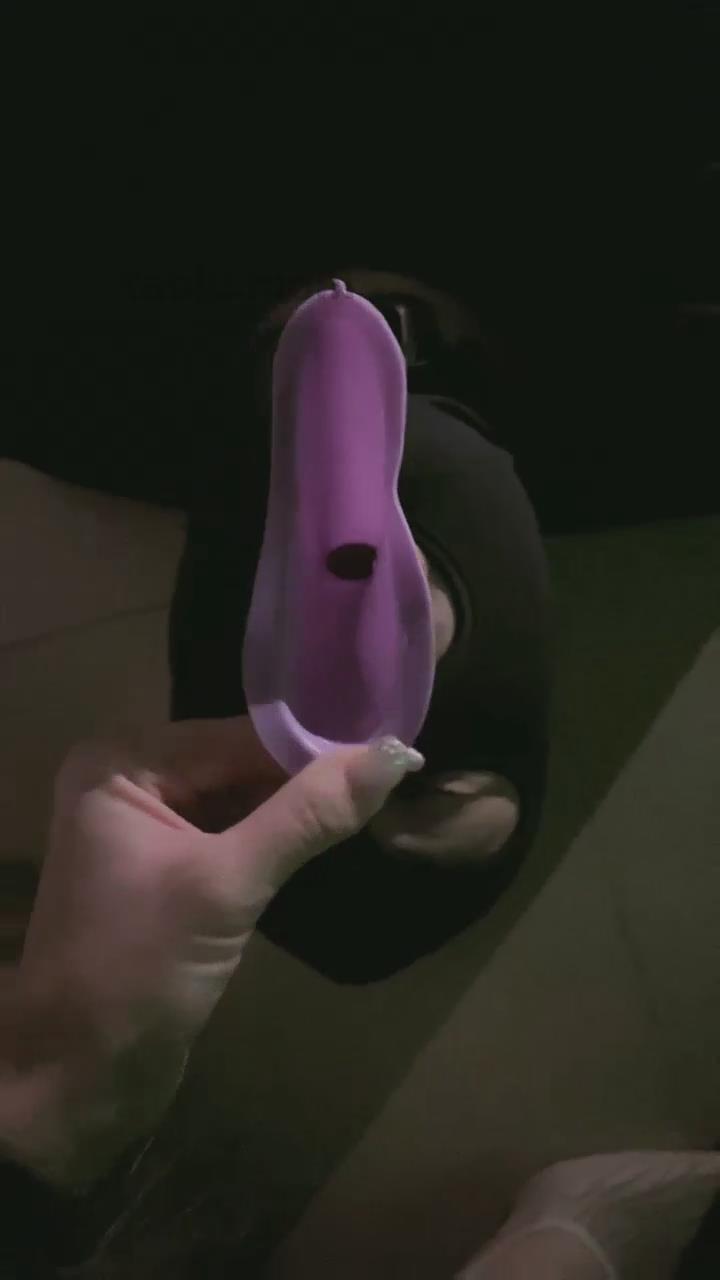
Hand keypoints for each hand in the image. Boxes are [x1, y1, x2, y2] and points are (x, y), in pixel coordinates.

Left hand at [2, 720, 422, 1185]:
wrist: (77, 1083)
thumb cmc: (136, 972)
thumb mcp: (226, 886)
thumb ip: (308, 816)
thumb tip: (397, 753)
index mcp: (122, 761)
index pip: (240, 736)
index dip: (319, 746)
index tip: (402, 752)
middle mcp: (129, 780)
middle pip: (242, 764)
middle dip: (313, 780)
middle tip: (403, 782)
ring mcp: (147, 829)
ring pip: (245, 803)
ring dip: (303, 813)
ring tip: (386, 805)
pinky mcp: (168, 874)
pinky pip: (236, 839)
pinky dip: (281, 844)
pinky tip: (336, 843)